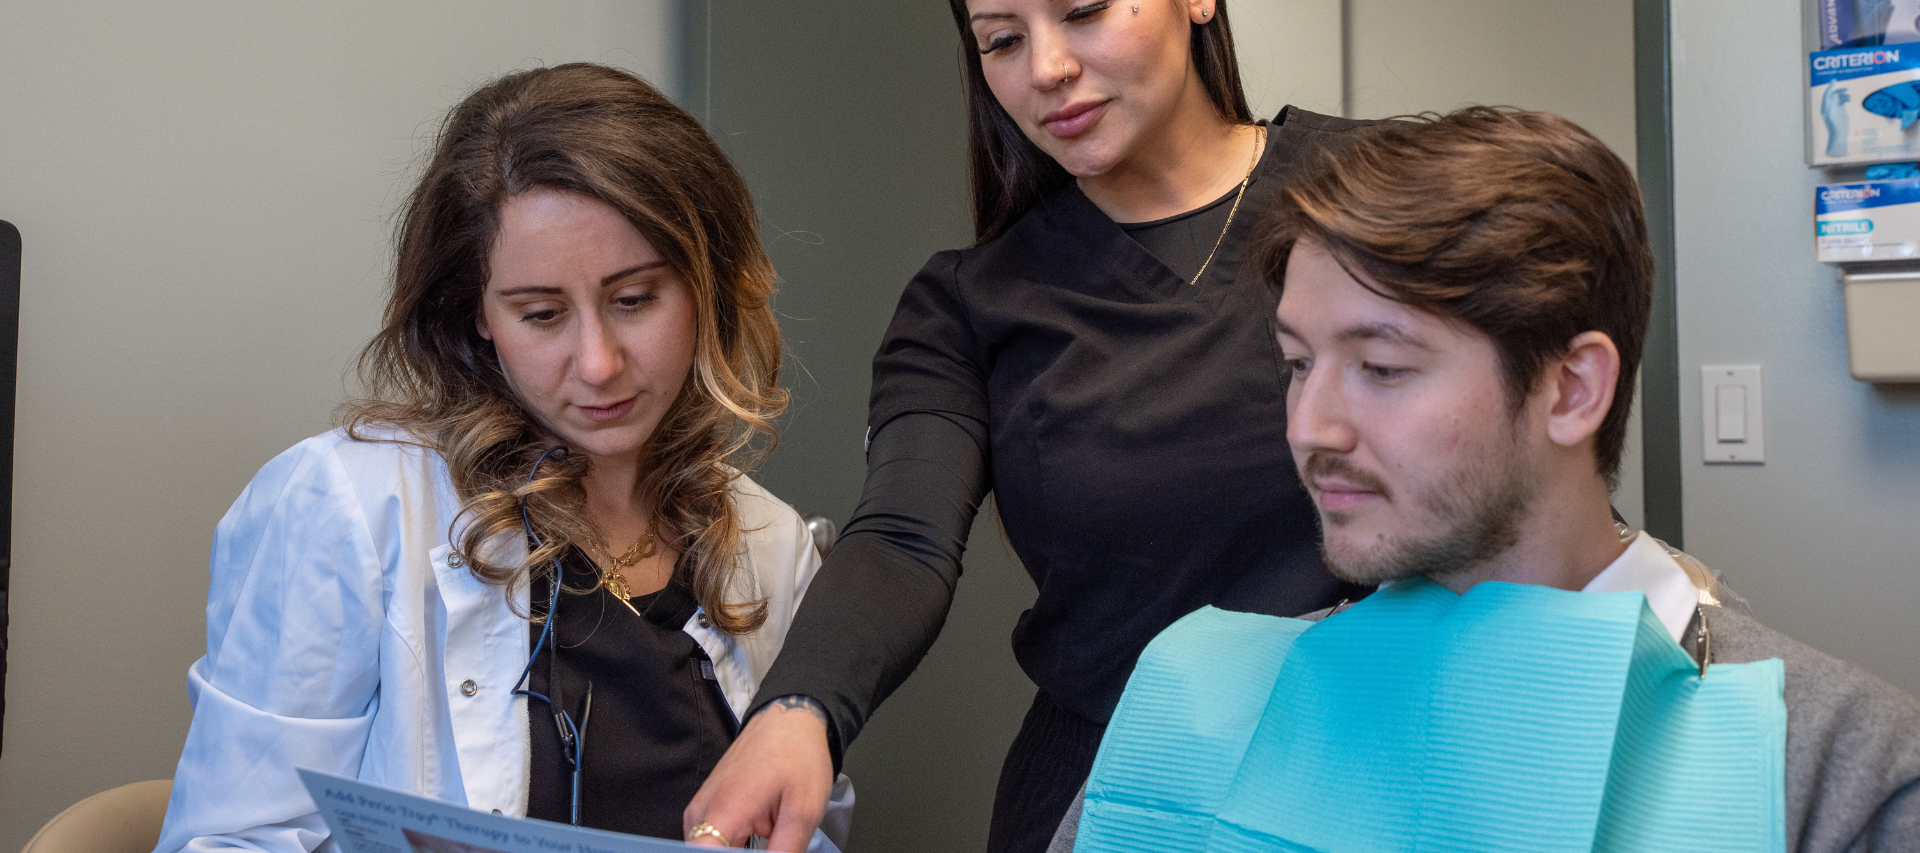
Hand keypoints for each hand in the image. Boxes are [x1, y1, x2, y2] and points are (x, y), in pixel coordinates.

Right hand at [685, 696, 833, 850]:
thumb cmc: (797, 756)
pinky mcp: (704, 810)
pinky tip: (755, 844)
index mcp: (725, 810)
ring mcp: (699, 810)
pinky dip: (729, 850)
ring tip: (770, 835)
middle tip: (774, 842)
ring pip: (707, 851)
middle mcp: (701, 812)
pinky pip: (708, 843)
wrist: (788, 720)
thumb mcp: (804, 812)